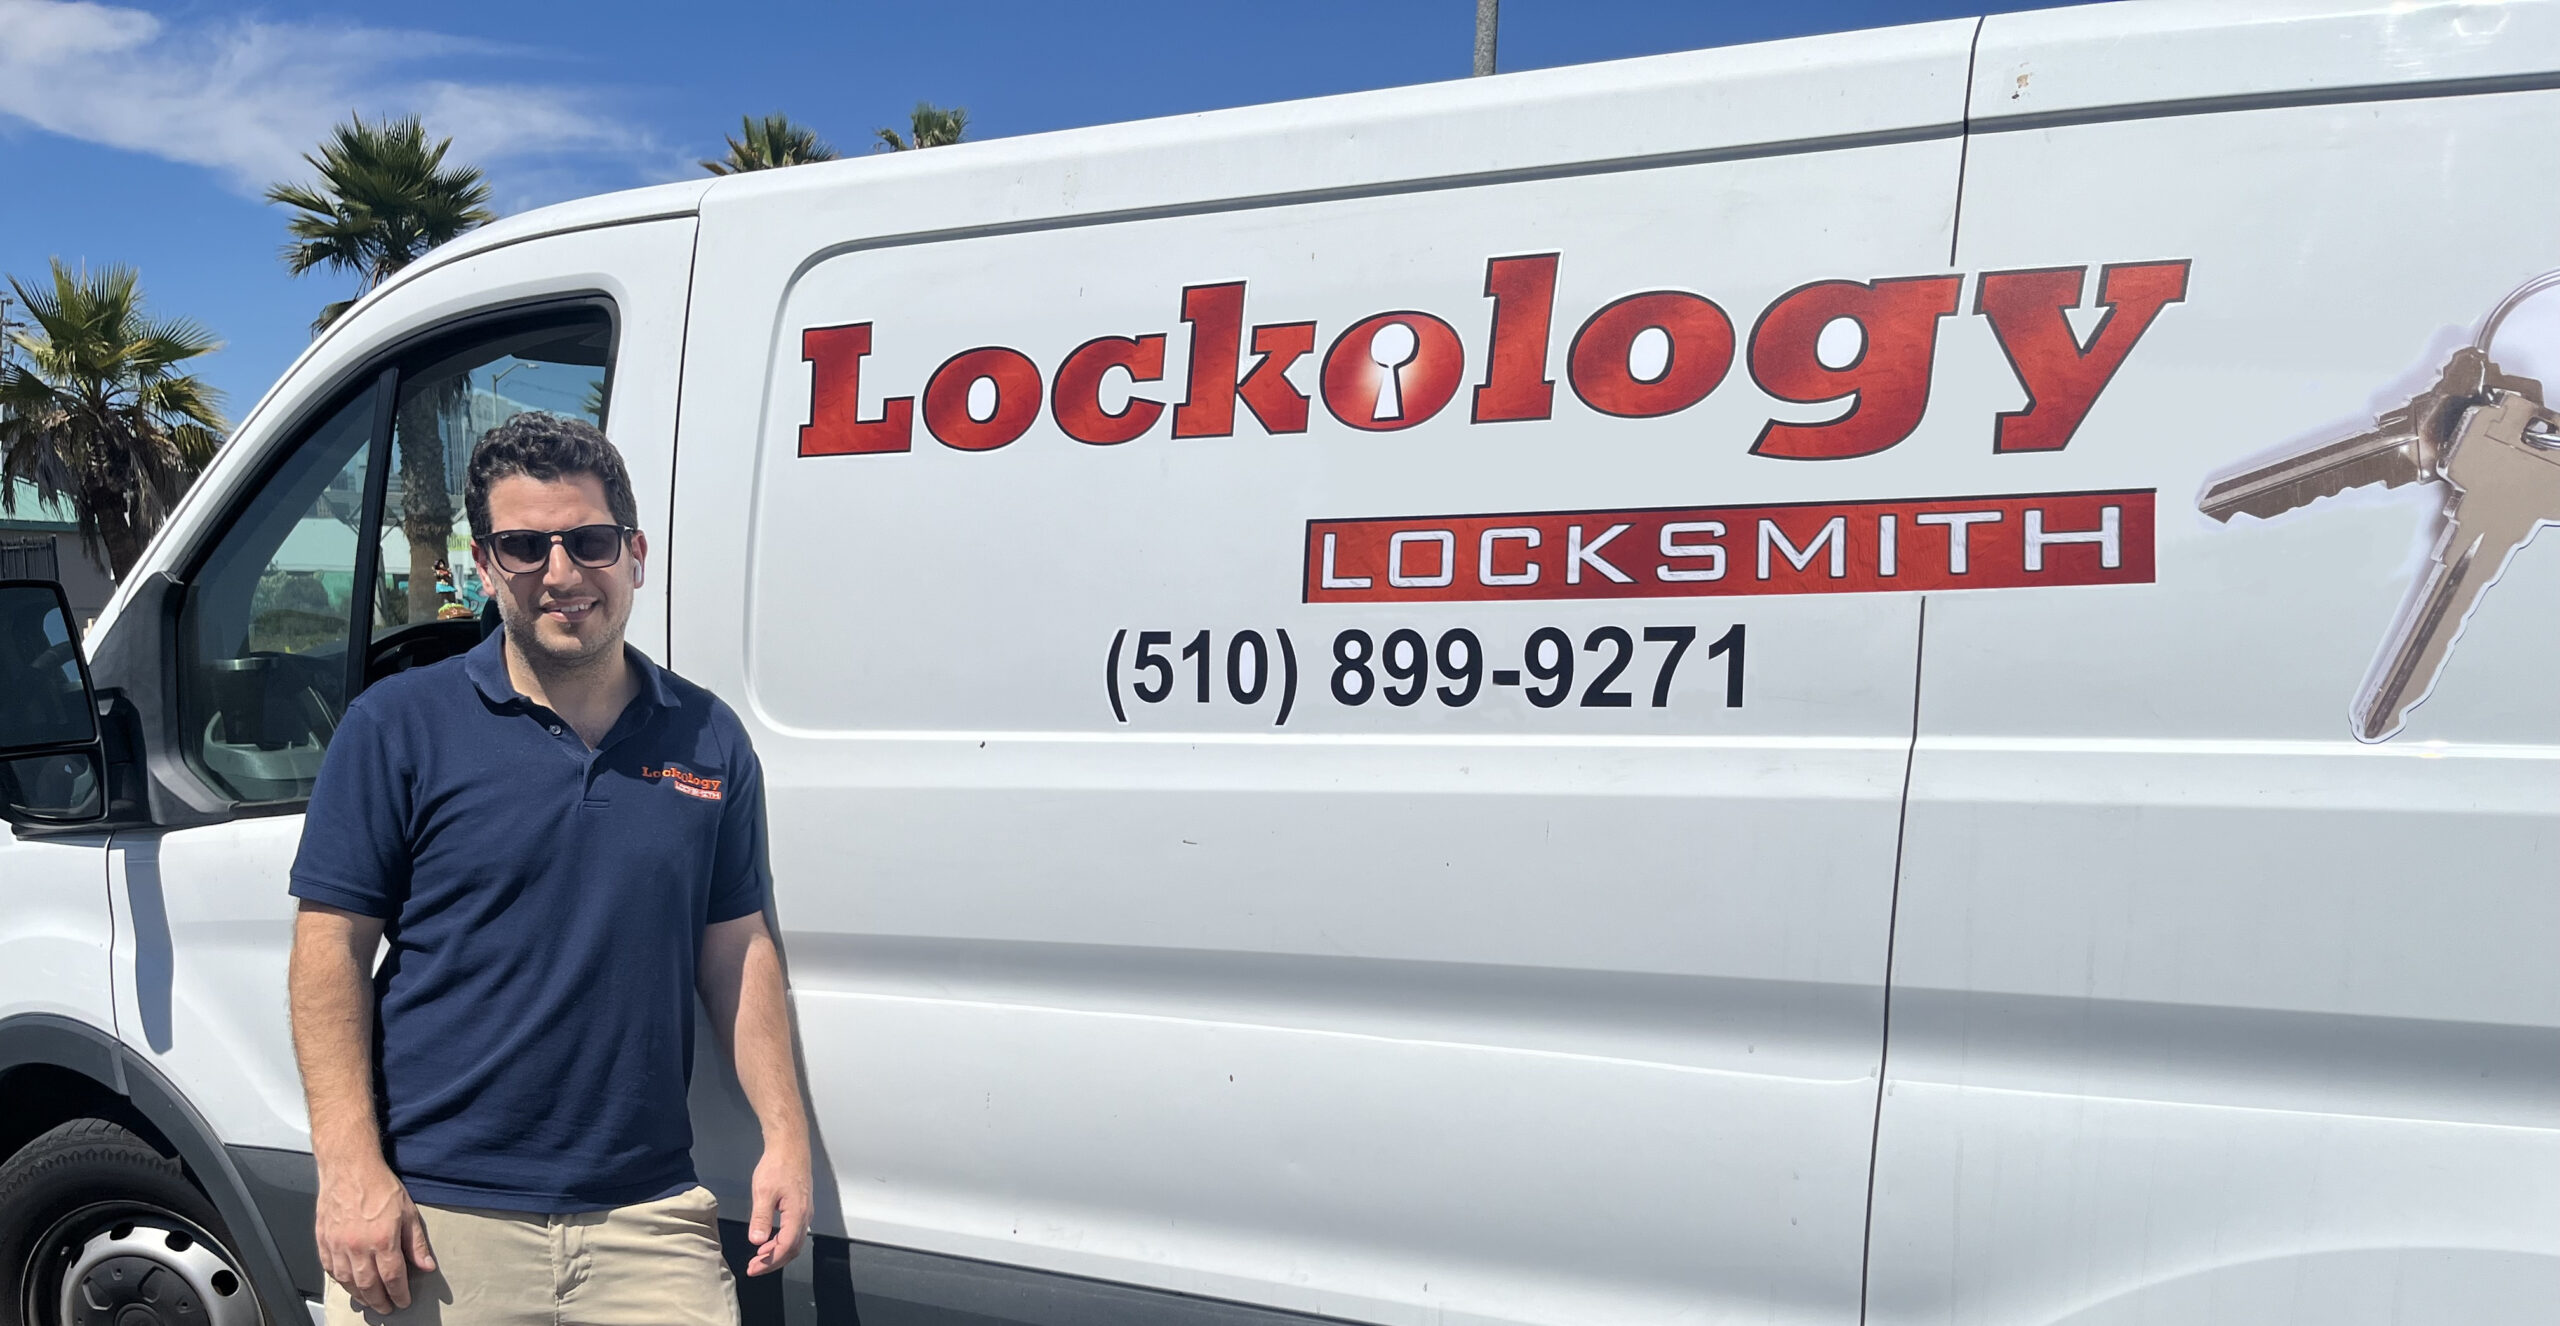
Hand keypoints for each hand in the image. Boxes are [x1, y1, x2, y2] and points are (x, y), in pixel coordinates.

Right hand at [314, 1158, 434, 1313]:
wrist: (349, 1168)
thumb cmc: (379, 1186)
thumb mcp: (408, 1211)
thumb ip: (416, 1243)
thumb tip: (426, 1265)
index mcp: (382, 1239)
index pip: (393, 1277)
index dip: (399, 1294)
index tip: (403, 1302)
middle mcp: (357, 1246)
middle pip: (369, 1285)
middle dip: (379, 1301)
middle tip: (386, 1308)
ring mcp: (338, 1244)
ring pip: (348, 1281)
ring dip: (360, 1295)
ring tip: (369, 1301)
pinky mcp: (323, 1240)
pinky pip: (331, 1269)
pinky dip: (341, 1281)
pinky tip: (349, 1284)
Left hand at [743, 1142, 811, 1275]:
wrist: (790, 1146)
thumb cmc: (778, 1165)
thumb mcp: (764, 1192)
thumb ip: (761, 1218)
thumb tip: (757, 1240)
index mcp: (797, 1214)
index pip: (785, 1248)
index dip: (769, 1262)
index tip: (753, 1268)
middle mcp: (805, 1216)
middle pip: (793, 1249)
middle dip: (774, 1262)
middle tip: (755, 1267)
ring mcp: (805, 1211)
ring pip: (794, 1242)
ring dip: (777, 1253)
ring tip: (759, 1257)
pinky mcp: (801, 1206)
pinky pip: (794, 1232)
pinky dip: (781, 1242)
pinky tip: (768, 1240)